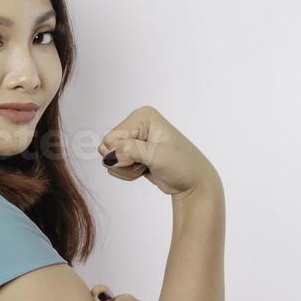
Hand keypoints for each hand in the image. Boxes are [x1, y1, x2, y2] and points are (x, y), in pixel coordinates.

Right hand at [99, 106, 219, 198]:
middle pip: (107, 147)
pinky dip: (127, 172)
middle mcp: (136, 124)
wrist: (193, 183)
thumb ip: (129, 151)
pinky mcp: (132, 152)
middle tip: (145, 163)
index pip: (111, 138)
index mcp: (142, 116)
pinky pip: (114, 164)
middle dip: (124, 162)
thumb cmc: (183, 166)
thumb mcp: (156, 156)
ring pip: (109, 158)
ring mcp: (134, 138)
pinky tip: (144, 169)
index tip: (145, 156)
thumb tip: (109, 155)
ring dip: (126, 169)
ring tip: (147, 166)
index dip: (123, 153)